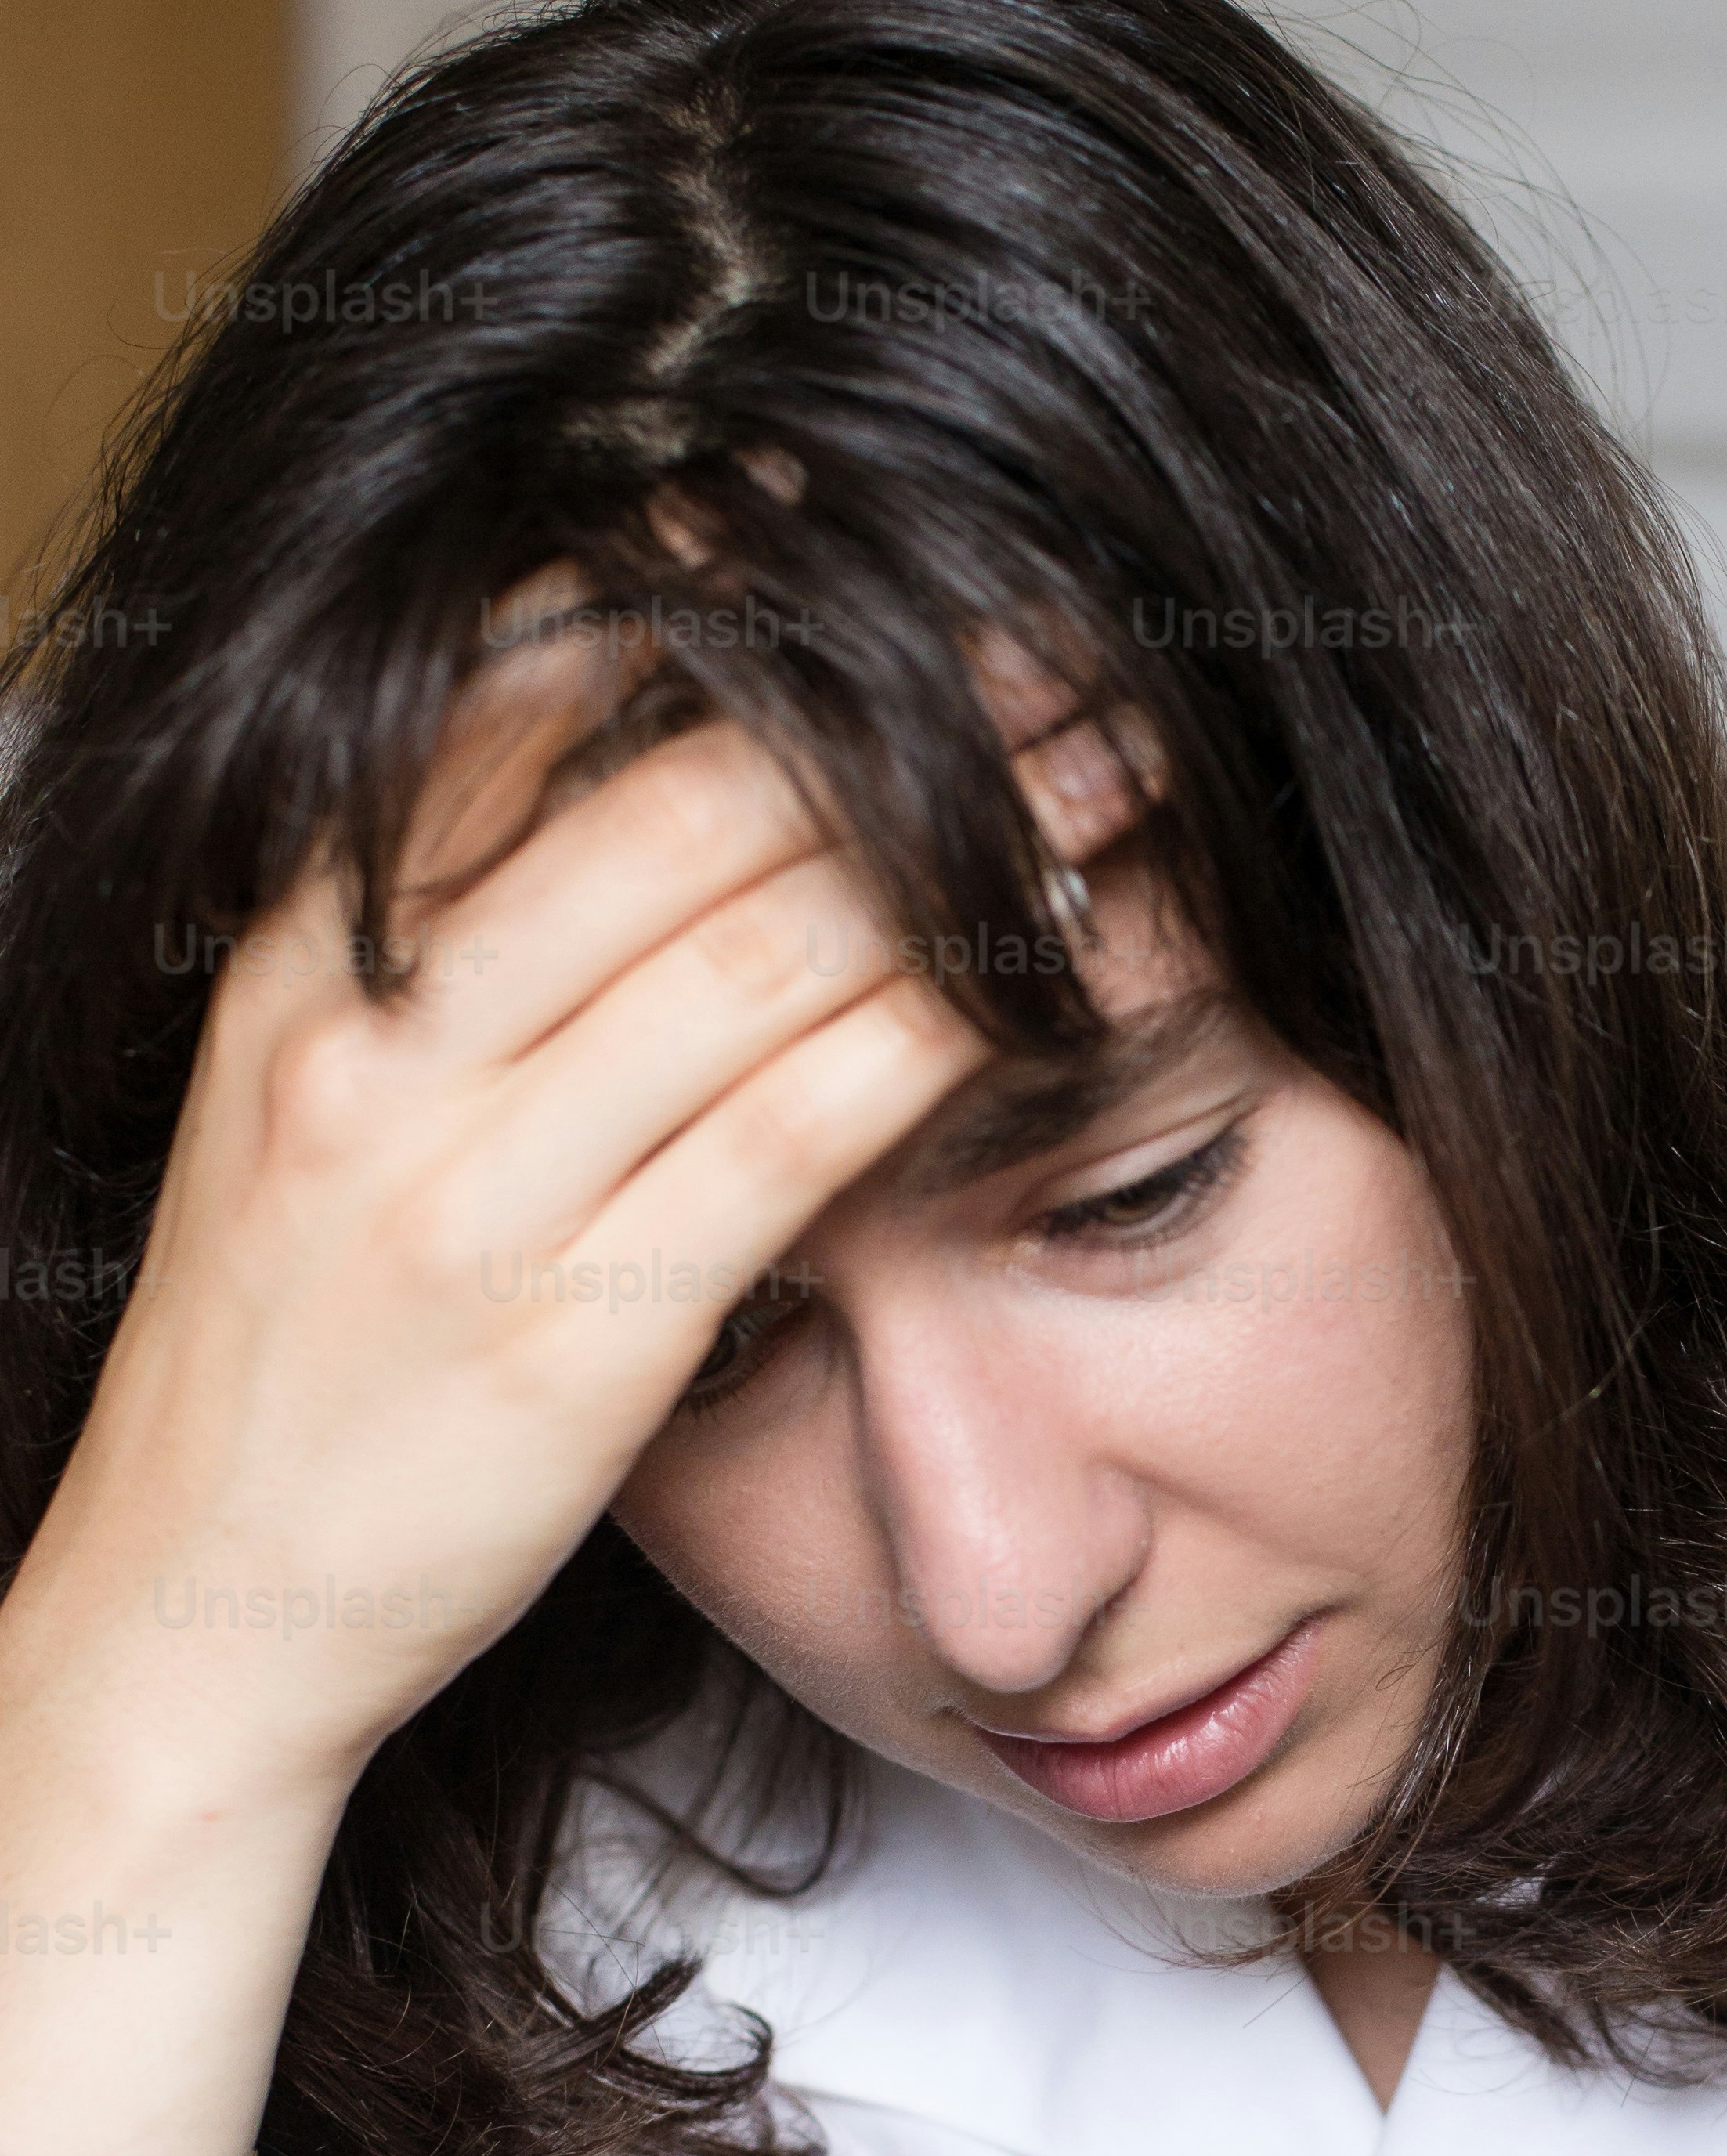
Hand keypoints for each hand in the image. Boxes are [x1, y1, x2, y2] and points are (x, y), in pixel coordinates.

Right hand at [0, 613, 1057, 2155]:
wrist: (198, 1611)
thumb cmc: (287, 1355)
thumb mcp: (310, 1102)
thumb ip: (433, 943)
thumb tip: (606, 768)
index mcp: (312, 965)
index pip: (507, 708)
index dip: (709, 608)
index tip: (863, 544)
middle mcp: (386, 1052)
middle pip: (673, 810)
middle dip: (884, 710)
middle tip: (1049, 636)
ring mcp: (478, 1195)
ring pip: (756, 959)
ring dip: (957, 853)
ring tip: (1099, 774)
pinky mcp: (579, 1338)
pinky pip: (792, 1143)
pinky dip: (936, 1041)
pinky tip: (1046, 977)